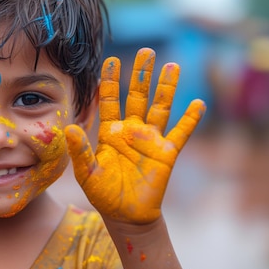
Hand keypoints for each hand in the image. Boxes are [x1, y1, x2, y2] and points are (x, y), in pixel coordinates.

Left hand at [65, 48, 204, 223]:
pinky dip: (190, 120)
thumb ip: (80, 150)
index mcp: (111, 132)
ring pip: (161, 108)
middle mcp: (132, 130)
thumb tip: (70, 129)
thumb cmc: (104, 194)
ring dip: (166, 88)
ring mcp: (151, 140)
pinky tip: (198, 103)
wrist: (126, 216)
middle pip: (138, 96)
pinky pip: (181, 133)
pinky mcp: (167, 154)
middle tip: (146, 51)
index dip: (110, 81)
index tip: (111, 60)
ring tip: (172, 66)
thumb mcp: (87, 173)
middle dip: (141, 74)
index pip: (110, 100)